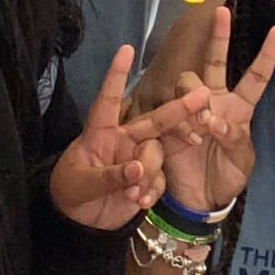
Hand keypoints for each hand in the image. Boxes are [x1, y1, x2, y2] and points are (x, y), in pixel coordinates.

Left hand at [48, 44, 208, 229]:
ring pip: (158, 153)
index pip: (108, 99)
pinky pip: (159, 179)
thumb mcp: (83, 183)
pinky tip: (139, 202)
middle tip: (203, 95)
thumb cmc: (70, 192)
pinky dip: (152, 190)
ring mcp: (137, 159)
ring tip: (132, 194)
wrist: (81, 224)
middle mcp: (123, 140)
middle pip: (153, 120)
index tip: (126, 50)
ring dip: (150, 171)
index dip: (116, 75)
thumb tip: (137, 168)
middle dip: (178, 109)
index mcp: (100, 132)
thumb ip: (110, 176)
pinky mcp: (147, 180)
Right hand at [154, 7, 274, 221]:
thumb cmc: (226, 178)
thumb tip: (215, 121)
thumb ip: (234, 139)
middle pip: (214, 63)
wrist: (199, 201)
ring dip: (193, 99)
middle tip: (222, 12)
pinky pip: (167, 110)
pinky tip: (187, 142)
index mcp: (239, 109)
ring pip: (186, 81)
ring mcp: (189, 110)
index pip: (256, 77)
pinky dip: (177, 125)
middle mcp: (214, 102)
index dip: (267, 55)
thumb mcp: (241, 162)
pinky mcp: (167, 123)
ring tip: (201, 129)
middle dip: (219, 37)